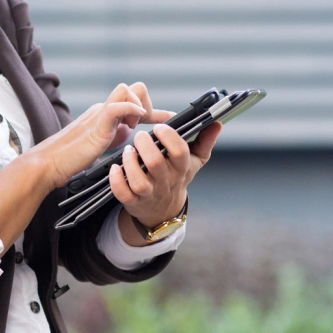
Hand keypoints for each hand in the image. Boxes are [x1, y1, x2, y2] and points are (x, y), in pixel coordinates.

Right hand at [29, 82, 172, 191]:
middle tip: (141, 127)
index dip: (155, 110)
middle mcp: (104, 109)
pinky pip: (116, 106)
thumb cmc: (72, 158)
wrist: (48, 165)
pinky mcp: (96, 126)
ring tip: (133, 127)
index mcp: (106, 115)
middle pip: (133, 87)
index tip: (171, 118)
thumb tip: (129, 131)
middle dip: (146, 103)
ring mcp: (100, 115)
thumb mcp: (102, 144)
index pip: (134, 100)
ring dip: (137, 105)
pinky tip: (133, 124)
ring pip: (125, 89)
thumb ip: (115, 134)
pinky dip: (129, 109)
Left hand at [109, 119, 221, 244]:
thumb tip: (217, 123)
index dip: (169, 137)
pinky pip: (123, 194)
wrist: (164, 209)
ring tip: (128, 150)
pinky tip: (115, 168)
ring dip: (130, 162)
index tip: (160, 126)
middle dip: (145, 145)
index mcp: (181, 168)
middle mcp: (166, 181)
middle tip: (140, 135)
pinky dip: (117, 181)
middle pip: (155, 163)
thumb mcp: (194, 161)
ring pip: (139, 181)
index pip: (180, 151)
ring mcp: (150, 193)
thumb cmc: (177, 177)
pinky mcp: (134, 202)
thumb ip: (205, 141)